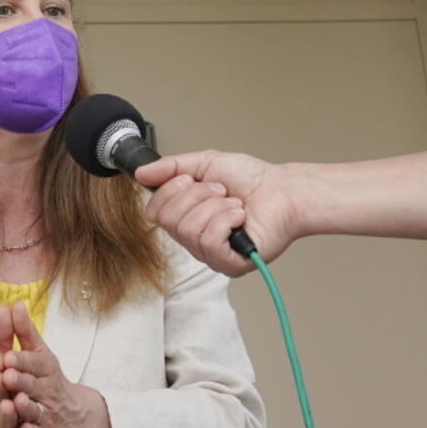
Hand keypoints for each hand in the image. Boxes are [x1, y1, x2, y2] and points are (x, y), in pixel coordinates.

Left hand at [1, 302, 115, 427]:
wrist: (72, 415)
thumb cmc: (46, 377)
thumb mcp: (37, 353)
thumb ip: (23, 331)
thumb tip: (13, 302)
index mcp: (46, 368)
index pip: (35, 362)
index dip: (22, 360)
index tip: (7, 355)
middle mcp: (48, 390)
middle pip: (33, 385)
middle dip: (20, 381)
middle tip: (6, 375)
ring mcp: (47, 413)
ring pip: (35, 411)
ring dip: (25, 407)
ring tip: (14, 402)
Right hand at [136, 150, 301, 276]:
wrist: (285, 191)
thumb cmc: (252, 180)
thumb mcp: (204, 163)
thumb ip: (170, 167)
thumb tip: (141, 173)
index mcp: (185, 217)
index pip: (154, 213)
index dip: (170, 192)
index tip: (192, 179)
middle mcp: (194, 239)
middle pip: (169, 221)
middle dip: (197, 196)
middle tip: (221, 191)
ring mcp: (210, 254)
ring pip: (189, 229)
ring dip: (216, 207)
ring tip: (234, 204)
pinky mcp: (228, 264)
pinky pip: (208, 241)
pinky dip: (226, 220)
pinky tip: (240, 217)